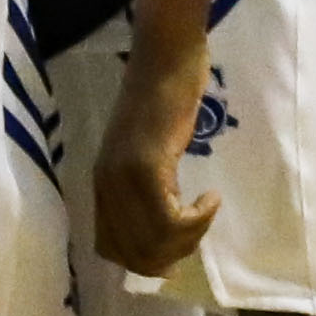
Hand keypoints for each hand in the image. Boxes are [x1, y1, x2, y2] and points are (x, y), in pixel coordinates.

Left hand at [93, 18, 222, 278]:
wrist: (167, 55)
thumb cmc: (165, 95)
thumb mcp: (149, 150)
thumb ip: (148, 186)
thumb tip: (163, 228)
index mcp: (103, 184)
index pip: (111, 249)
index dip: (146, 260)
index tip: (178, 246)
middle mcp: (107, 185)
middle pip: (135, 254)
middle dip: (174, 254)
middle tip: (199, 228)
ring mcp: (124, 177)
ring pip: (154, 243)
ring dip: (189, 238)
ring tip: (206, 211)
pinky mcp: (148, 166)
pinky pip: (172, 220)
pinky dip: (198, 219)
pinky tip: (212, 198)